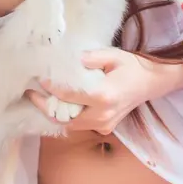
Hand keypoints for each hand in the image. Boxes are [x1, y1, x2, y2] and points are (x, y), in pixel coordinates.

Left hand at [25, 47, 182, 134]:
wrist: (152, 83)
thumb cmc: (133, 66)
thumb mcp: (113, 55)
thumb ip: (90, 58)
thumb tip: (69, 60)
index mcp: (103, 96)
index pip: (68, 94)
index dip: (50, 86)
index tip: (39, 77)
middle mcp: (101, 115)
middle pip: (64, 116)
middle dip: (45, 105)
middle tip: (30, 93)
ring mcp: (103, 125)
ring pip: (70, 124)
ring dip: (54, 113)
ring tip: (40, 98)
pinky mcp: (104, 128)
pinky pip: (79, 125)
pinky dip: (66, 116)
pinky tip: (58, 105)